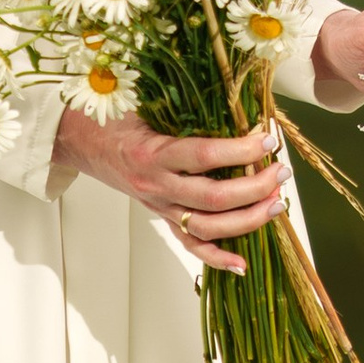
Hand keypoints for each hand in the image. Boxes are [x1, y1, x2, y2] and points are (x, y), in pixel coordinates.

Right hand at [51, 106, 285, 273]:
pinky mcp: (162, 218)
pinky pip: (190, 245)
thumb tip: (237, 98)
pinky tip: (242, 264)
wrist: (83, 141)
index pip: (204, 157)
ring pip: (207, 227)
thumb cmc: (115, 117)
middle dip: (254, 188)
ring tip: (276, 205)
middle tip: (281, 173)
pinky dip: (217, 258)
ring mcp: (159, 207)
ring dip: (247, 220)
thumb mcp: (145, 101)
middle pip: (212, 199)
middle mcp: (155, 185)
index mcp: (151, 153)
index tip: (268, 141)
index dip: (240, 151)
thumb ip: (184, 103)